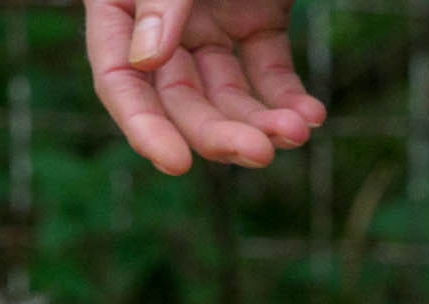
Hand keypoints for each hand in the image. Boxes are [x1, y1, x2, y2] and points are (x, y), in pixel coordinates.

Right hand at [85, 0, 325, 174]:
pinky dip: (288, 95)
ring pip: (228, 93)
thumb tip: (144, 60)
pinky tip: (309, 115)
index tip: (177, 163)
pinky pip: (269, 70)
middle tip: (261, 153)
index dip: (145, 126)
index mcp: (119, 4)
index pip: (121, 79)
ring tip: (297, 133)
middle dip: (220, 130)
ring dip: (261, 120)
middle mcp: (160, 26)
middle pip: (181, 98)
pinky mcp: (256, 20)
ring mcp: (209, 25)